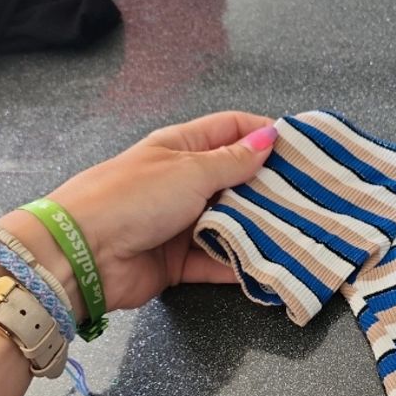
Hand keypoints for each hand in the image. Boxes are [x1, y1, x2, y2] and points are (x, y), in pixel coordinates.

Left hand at [0, 111, 277, 319]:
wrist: (81, 253)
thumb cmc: (130, 197)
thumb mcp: (189, 170)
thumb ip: (233, 161)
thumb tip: (268, 139)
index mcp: (180, 147)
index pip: (230, 130)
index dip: (265, 134)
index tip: (303, 146)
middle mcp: (182, 183)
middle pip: (236, 180)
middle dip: (271, 187)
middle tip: (313, 195)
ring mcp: (179, 223)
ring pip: (231, 224)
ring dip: (260, 229)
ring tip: (301, 232)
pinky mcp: (177, 262)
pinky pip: (217, 262)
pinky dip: (241, 265)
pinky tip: (272, 265)